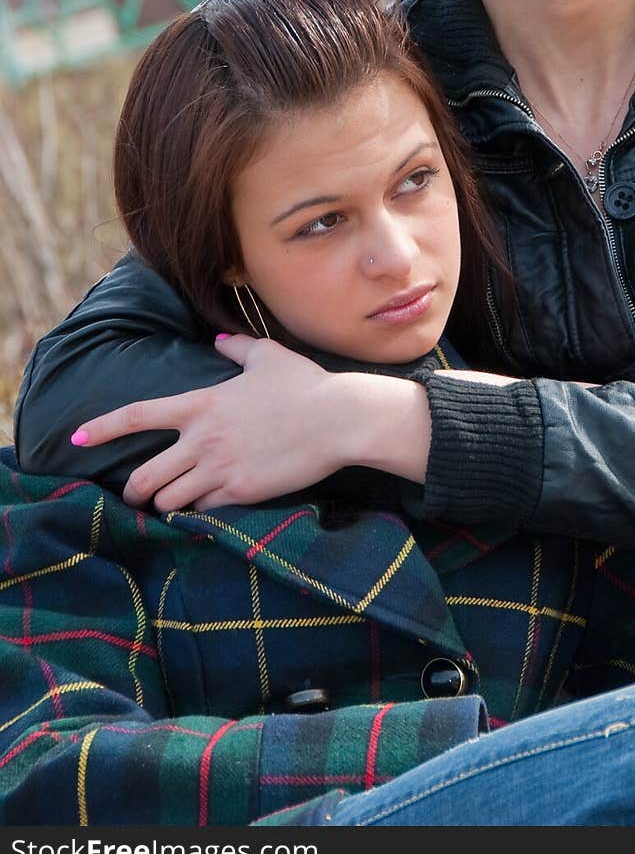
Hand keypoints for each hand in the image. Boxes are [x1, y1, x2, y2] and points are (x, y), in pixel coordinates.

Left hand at [70, 334, 376, 512]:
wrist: (339, 419)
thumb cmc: (305, 384)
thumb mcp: (269, 356)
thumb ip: (237, 347)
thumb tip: (218, 341)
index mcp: (202, 403)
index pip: (138, 416)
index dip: (101, 428)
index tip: (75, 437)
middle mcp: (203, 438)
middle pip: (144, 476)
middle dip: (135, 490)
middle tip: (138, 494)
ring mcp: (220, 468)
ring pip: (169, 499)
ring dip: (168, 503)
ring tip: (174, 502)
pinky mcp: (241, 492)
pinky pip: (203, 511)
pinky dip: (200, 512)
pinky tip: (208, 507)